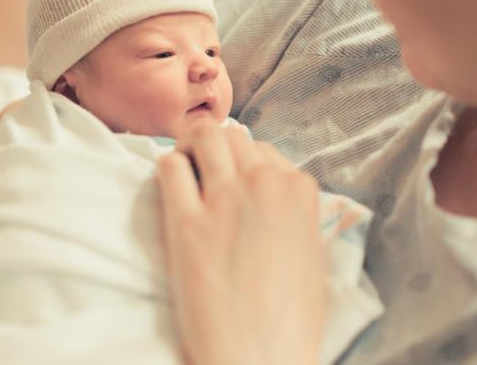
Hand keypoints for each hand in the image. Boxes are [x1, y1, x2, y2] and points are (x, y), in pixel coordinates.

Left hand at [157, 121, 324, 364]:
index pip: (264, 150)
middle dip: (215, 147)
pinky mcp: (186, 221)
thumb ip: (294, 214)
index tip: (233, 179)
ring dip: (189, 146)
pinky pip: (169, 166)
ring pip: (201, 135)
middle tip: (202, 168)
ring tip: (184, 169)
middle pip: (232, 136)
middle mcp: (264, 183)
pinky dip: (166, 168)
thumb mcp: (311, 254)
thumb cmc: (290, 318)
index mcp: (300, 191)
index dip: (244, 164)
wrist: (260, 357)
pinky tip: (169, 188)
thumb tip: (275, 199)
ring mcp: (225, 198)